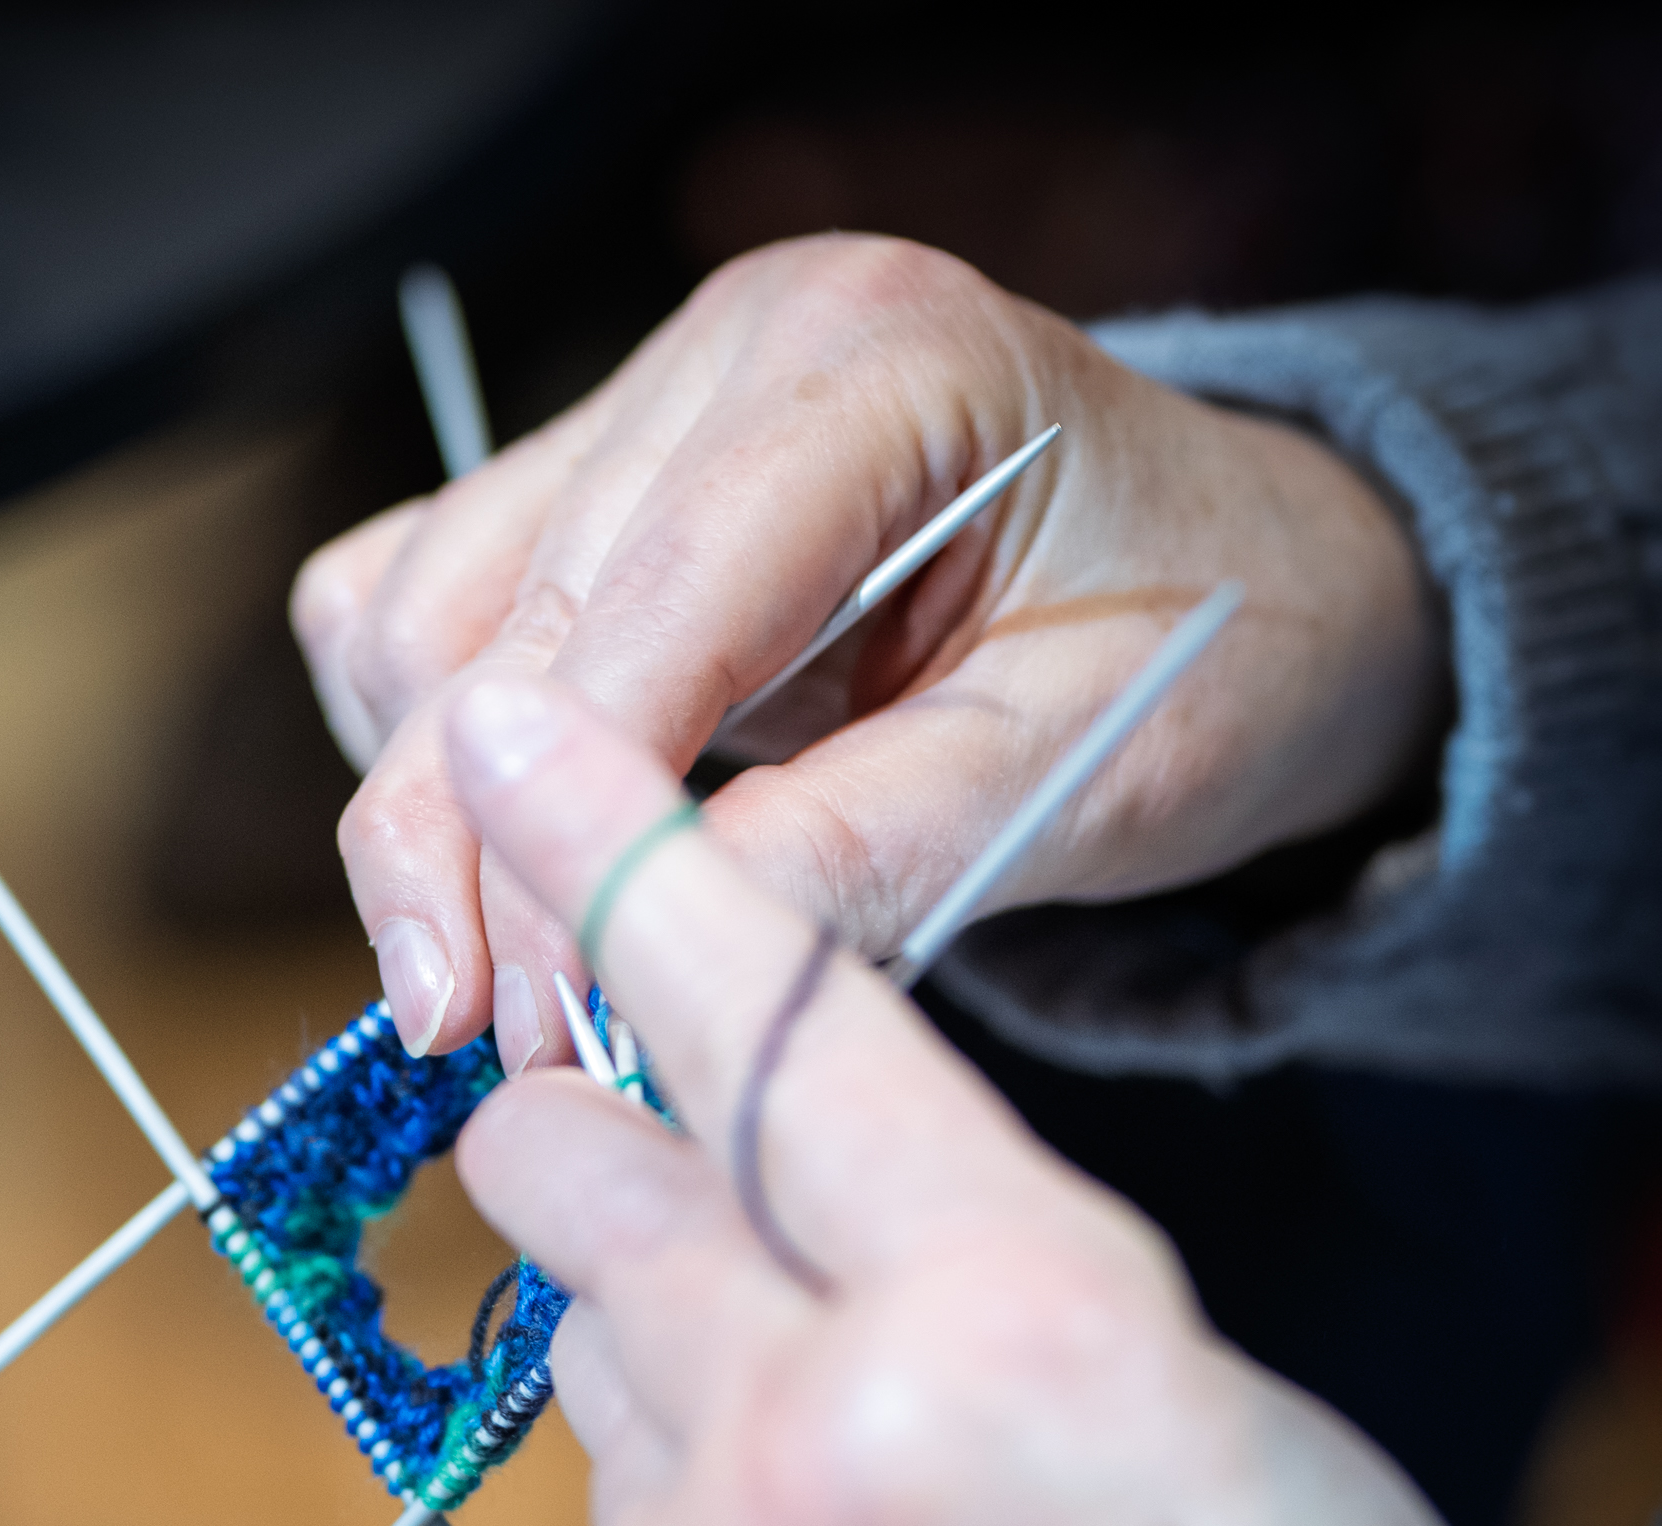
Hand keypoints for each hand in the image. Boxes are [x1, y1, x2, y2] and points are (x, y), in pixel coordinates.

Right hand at [296, 235, 1446, 1072]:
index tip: (531, 1016)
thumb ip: (866, 848)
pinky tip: (520, 837)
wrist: (1249, 579)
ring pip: (411, 615)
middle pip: (483, 618)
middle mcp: (733, 348)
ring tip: (517, 966)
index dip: (553, 826)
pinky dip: (425, 743)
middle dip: (458, 850)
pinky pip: (416, 605)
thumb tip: (634, 952)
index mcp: (877, 362)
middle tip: (491, 1040)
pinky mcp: (594, 478)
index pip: (639, 604)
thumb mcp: (1085, 771)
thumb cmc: (1210, 656)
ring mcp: (648, 402)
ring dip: (429, 806)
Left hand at [446, 673, 1484, 1525]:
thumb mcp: (1166, 1377)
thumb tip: (735, 1180)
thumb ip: (932, 1244)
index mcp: (1019, 1312)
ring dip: (672, 1368)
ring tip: (839, 1486)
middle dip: (587, 1131)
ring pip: (590, 1367)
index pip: (772, 1012)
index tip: (512, 734)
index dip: (624, 852)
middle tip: (634, 1145)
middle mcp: (823, 1438)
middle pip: (582, 1175)